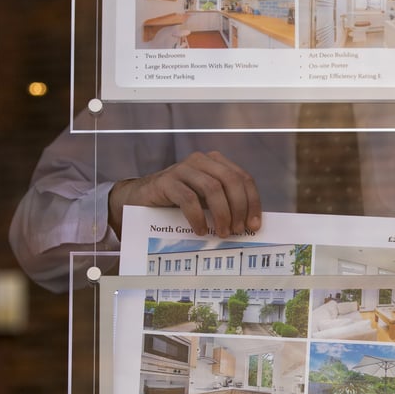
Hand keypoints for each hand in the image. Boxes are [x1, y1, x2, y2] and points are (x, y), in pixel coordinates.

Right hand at [108, 151, 261, 237]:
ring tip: (222, 233)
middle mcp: (201, 161)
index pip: (243, 178)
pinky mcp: (166, 182)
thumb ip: (226, 204)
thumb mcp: (206, 200)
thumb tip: (250, 224)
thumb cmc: (177, 202)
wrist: (140, 199)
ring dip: (222, 214)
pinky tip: (200, 230)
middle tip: (238, 230)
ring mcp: (182, 169)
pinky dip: (198, 217)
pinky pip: (188, 199)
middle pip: (231, 181)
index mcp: (215, 162)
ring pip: (212, 188)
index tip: (254, 226)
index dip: (252, 202)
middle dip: (239, 208)